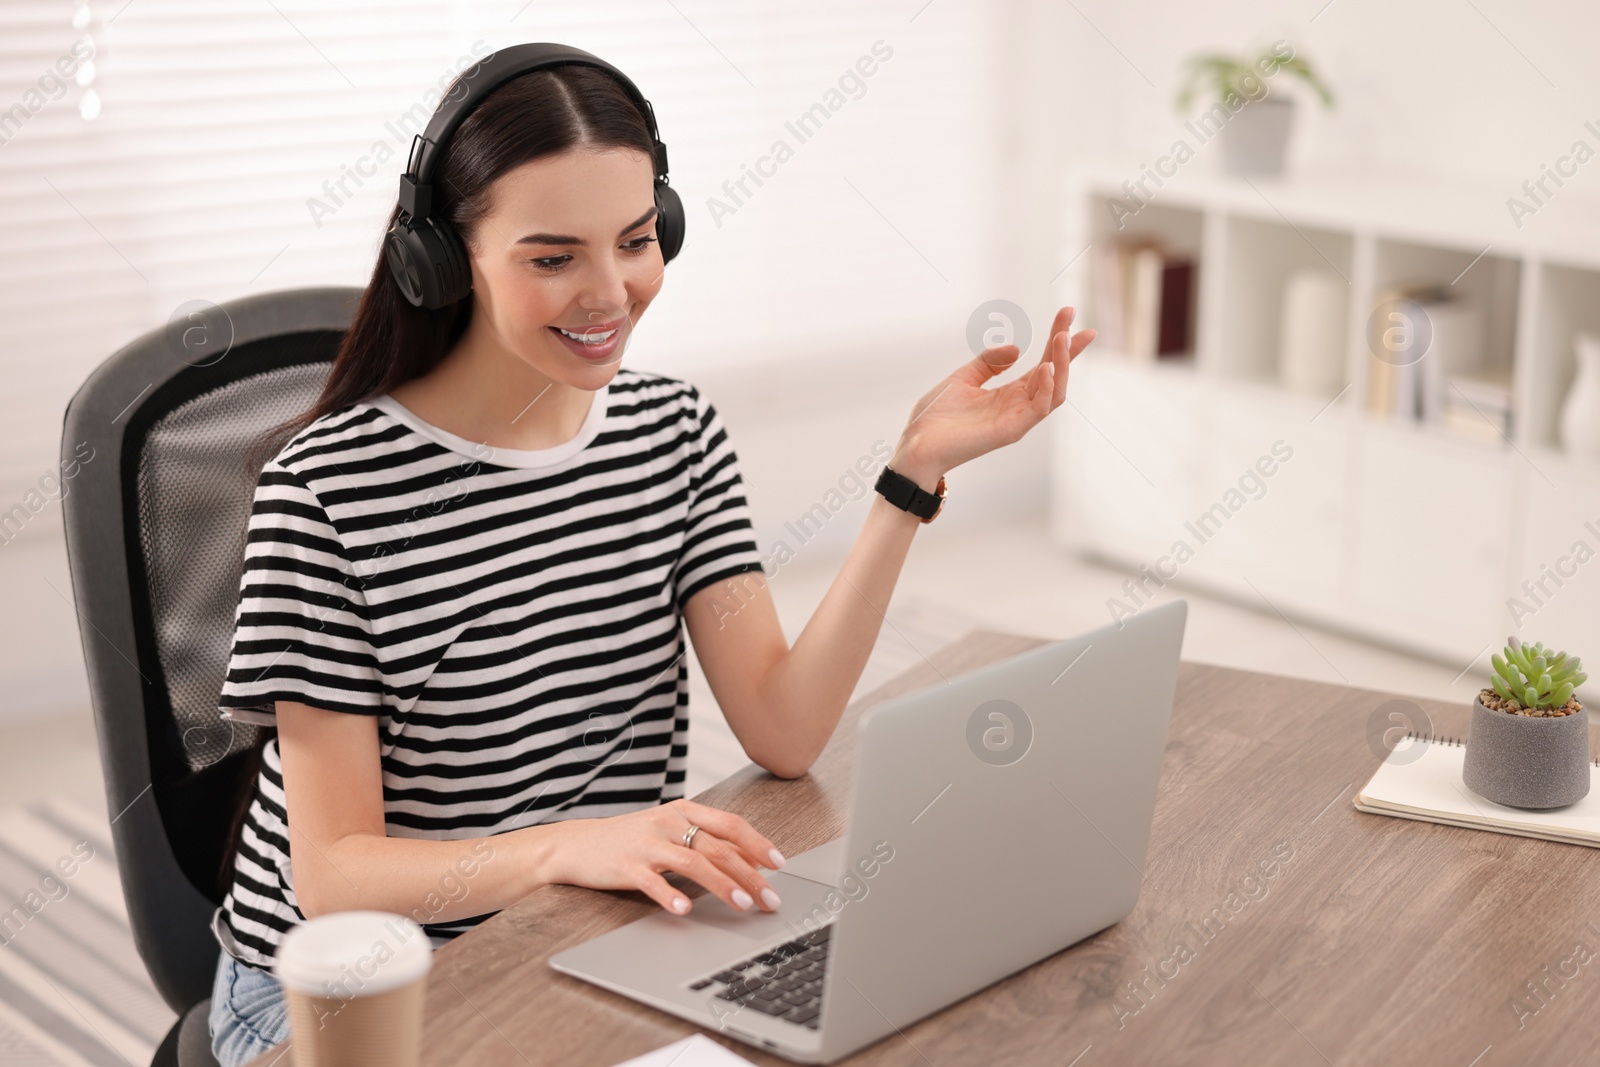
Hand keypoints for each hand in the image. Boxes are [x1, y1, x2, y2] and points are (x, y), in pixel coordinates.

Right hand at [538, 798, 786, 915]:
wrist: (575, 845)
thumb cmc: (629, 840)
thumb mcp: (668, 831)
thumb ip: (703, 841)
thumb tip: (749, 862)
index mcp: (683, 811)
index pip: (730, 824)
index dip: (758, 843)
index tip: (780, 865)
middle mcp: (668, 822)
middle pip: (719, 847)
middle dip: (751, 874)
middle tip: (770, 898)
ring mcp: (647, 843)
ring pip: (694, 862)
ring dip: (723, 885)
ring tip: (743, 905)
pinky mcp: (626, 865)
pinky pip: (653, 882)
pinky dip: (671, 896)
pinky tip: (685, 910)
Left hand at [893, 306, 1094, 484]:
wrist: (918, 444)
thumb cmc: (936, 418)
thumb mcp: (963, 378)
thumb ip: (989, 362)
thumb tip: (1017, 348)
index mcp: (1010, 394)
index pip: (1043, 364)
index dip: (1057, 340)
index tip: (1068, 313)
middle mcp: (1019, 406)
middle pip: (1055, 374)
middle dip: (1068, 347)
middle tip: (1080, 322)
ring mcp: (1018, 419)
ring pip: (1055, 391)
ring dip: (1062, 363)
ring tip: (1062, 338)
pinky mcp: (1011, 430)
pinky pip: (1039, 408)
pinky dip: (1047, 387)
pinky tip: (1046, 367)